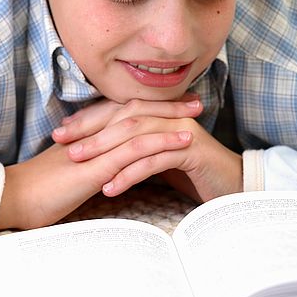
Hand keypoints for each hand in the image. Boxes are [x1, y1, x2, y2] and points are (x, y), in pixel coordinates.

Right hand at [0, 100, 193, 230]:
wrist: (15, 195)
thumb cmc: (42, 185)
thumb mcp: (73, 166)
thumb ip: (93, 158)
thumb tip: (113, 161)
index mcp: (91, 131)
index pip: (127, 111)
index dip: (153, 105)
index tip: (179, 103)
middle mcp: (97, 131)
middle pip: (138, 109)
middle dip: (170, 104)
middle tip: (197, 100)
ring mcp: (98, 146)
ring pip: (141, 124)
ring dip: (172, 118)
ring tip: (198, 115)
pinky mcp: (98, 164)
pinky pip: (135, 149)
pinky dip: (162, 142)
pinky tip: (183, 141)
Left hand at [52, 97, 242, 202]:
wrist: (233, 184)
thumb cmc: (193, 171)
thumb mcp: (160, 156)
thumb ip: (137, 148)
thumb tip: (104, 152)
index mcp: (160, 114)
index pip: (120, 109)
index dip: (90, 118)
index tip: (63, 130)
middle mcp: (170, 116)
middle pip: (124, 116)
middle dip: (91, 128)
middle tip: (63, 142)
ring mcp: (181, 131)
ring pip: (137, 135)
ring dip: (105, 149)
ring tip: (79, 162)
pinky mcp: (191, 151)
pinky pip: (155, 160)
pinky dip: (130, 173)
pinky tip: (111, 187)